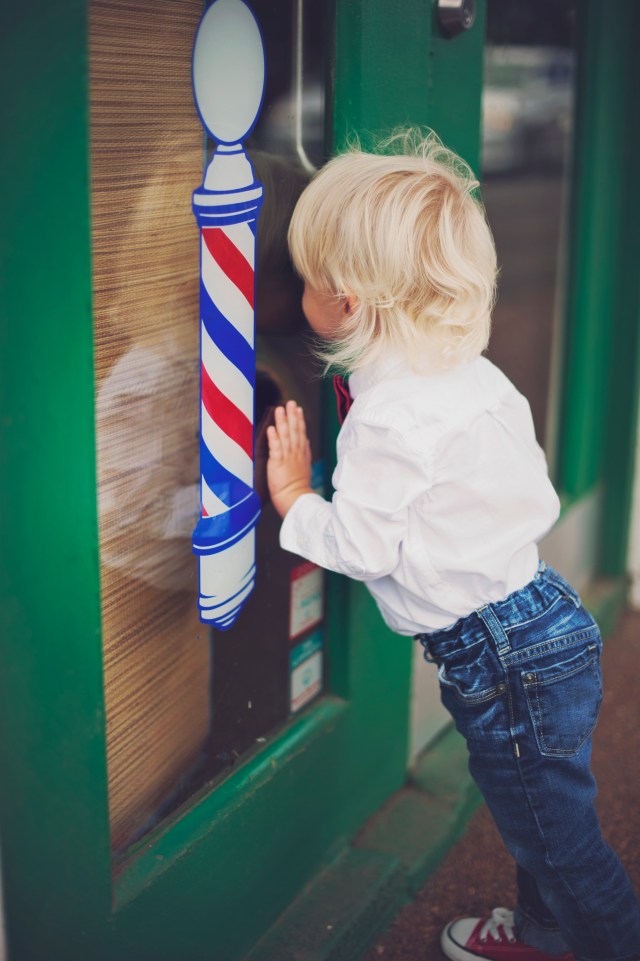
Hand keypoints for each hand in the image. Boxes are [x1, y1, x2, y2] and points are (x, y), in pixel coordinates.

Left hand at [267, 401, 312, 517]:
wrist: (295, 500)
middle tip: (289, 402)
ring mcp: (287, 458)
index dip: (299, 420)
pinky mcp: (278, 464)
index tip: (298, 409)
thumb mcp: (305, 467)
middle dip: (292, 416)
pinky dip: (274, 438)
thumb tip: (307, 441)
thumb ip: (305, 453)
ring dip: (283, 422)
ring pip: (285, 436)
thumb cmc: (298, 487)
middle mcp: (295, 454)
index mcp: (302, 454)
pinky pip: (276, 449)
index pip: (301, 434)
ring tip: (280, 409)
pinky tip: (272, 428)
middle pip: (294, 431)